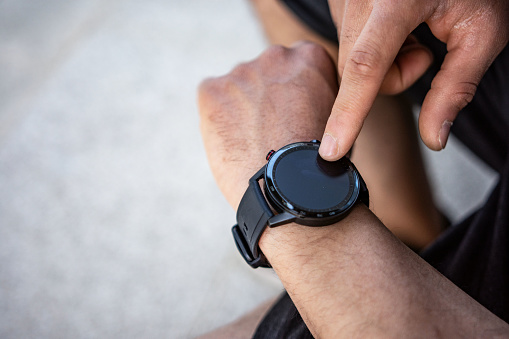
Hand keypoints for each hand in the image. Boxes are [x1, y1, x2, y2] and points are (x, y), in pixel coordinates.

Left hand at [198, 42, 337, 208]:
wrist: (286, 191)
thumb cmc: (316, 164)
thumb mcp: (334, 118)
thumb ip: (317, 96)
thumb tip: (305, 101)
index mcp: (310, 57)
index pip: (297, 65)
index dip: (294, 93)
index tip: (294, 115)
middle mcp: (276, 56)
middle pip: (266, 73)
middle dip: (266, 96)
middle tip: (270, 130)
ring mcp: (241, 71)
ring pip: (238, 87)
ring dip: (242, 107)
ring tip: (252, 141)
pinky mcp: (211, 90)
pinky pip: (212, 98)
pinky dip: (218, 116)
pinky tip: (233, 140)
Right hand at [319, 0, 508, 159]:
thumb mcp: (481, 32)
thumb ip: (454, 88)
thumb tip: (434, 138)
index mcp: (396, 0)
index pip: (366, 65)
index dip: (348, 112)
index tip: (331, 148)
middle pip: (357, 72)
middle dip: (392, 78)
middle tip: (424, 52)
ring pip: (351, 63)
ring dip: (383, 64)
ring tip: (411, 34)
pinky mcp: (341, 3)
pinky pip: (349, 47)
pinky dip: (374, 49)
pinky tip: (395, 28)